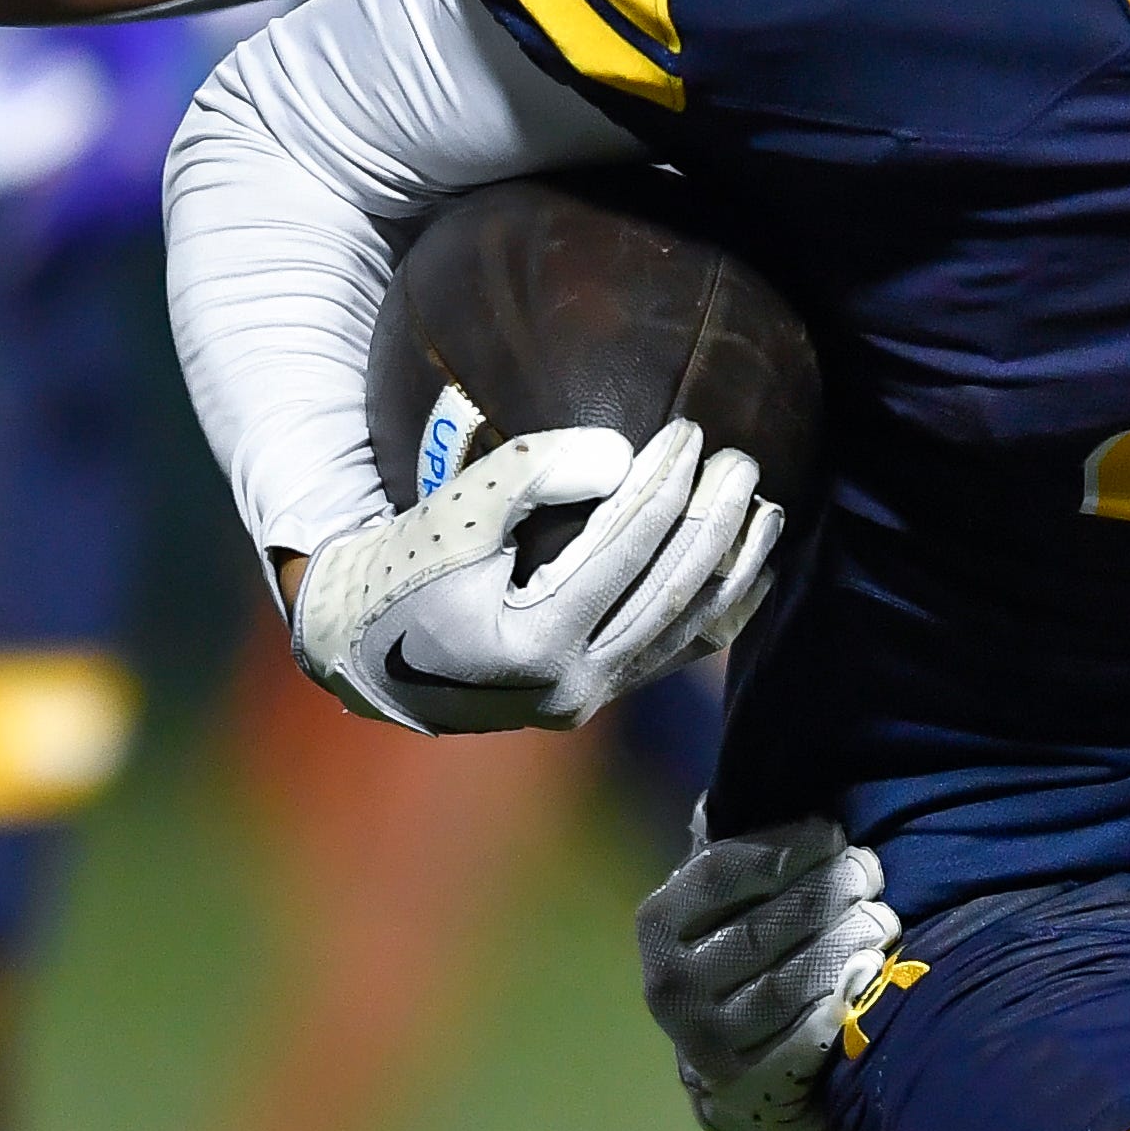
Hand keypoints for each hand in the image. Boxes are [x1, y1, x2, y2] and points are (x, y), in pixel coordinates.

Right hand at [289, 416, 776, 733]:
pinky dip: (720, 611)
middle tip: (744, 461)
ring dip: (732, 566)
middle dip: (714, 522)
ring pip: (684, 629)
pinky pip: (673, 653)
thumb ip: (526, 476)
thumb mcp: (450, 514)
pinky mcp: (594, 697)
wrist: (361, 648)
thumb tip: (618, 454)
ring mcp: (587, 699)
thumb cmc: (401, 569)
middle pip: (670, 592)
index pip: (623, 550)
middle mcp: (571, 685)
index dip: (663, 485)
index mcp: (531, 644)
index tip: (693, 431)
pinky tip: (754, 570)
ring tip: (767, 507)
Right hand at [638, 808, 897, 1130]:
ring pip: (789, 983)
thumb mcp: (729, 894)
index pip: (723, 873)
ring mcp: (704, 1040)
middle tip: (871, 872)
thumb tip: (751, 770)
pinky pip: (804, 1038)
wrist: (741, 1056)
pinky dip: (843, 1005)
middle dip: (828, 893)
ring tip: (884, 918)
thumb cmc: (747, 947)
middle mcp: (670, 983)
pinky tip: (873, 976)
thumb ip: (739, 842)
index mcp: (661, 922)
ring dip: (846, 944)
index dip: (786, 849)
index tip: (835, 832)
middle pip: (765, 927)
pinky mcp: (744, 1085)